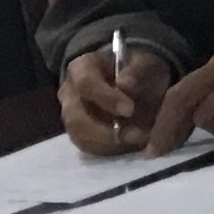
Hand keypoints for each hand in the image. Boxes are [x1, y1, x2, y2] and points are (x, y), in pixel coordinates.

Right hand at [58, 43, 173, 153]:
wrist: (133, 78)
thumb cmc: (137, 68)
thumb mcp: (144, 63)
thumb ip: (137, 72)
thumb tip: (125, 85)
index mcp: (82, 68)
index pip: (86, 84)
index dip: (106, 99)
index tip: (130, 109)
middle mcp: (69, 93)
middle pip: (75, 119)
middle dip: (106, 132)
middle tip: (138, 135)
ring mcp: (70, 116)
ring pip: (79, 138)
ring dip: (109, 144)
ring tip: (137, 141)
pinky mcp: (79, 133)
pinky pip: (88, 147)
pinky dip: (109, 150)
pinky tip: (131, 145)